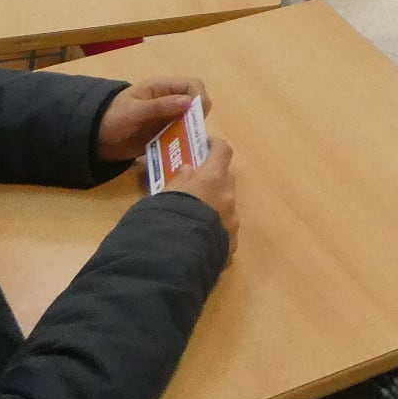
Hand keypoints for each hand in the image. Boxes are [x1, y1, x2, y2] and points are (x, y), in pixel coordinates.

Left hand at [97, 80, 205, 161]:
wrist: (95, 140)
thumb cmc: (112, 119)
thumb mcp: (134, 112)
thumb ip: (159, 107)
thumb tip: (189, 102)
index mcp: (162, 88)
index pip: (192, 85)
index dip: (199, 97)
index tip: (198, 115)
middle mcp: (169, 101)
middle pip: (197, 104)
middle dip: (197, 118)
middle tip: (192, 134)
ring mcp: (168, 119)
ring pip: (192, 122)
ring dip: (192, 133)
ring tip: (188, 146)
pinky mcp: (166, 135)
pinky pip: (182, 137)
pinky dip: (185, 144)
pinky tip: (181, 153)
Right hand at [167, 137, 238, 255]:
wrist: (174, 255)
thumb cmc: (167, 215)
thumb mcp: (165, 192)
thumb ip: (179, 179)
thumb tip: (189, 170)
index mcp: (213, 178)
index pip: (222, 151)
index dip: (215, 145)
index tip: (206, 143)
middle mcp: (228, 196)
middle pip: (226, 179)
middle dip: (213, 179)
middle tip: (196, 184)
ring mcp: (232, 221)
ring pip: (226, 205)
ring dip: (214, 205)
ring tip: (194, 214)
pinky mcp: (231, 243)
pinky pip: (224, 230)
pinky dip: (215, 228)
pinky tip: (199, 237)